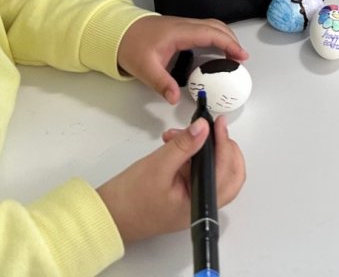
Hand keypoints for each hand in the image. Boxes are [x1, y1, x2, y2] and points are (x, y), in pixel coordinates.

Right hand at [97, 114, 245, 242]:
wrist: (109, 215)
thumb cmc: (129, 199)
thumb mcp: (157, 166)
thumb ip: (183, 146)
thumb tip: (203, 128)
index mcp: (199, 204)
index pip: (225, 172)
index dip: (224, 144)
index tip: (217, 124)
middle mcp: (201, 204)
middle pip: (229, 174)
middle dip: (222, 147)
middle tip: (211, 128)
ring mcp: (194, 199)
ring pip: (213, 169)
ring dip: (202, 148)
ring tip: (179, 134)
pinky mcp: (185, 192)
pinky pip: (197, 170)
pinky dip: (191, 154)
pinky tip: (174, 143)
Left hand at [118, 15, 248, 103]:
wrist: (116, 32)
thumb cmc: (130, 47)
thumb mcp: (144, 68)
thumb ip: (162, 83)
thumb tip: (176, 98)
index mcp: (179, 32)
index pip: (210, 34)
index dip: (228, 43)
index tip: (240, 56)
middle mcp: (184, 25)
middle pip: (216, 26)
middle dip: (232, 40)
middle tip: (241, 59)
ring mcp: (183, 25)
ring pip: (211, 26)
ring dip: (225, 37)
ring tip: (233, 56)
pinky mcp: (180, 29)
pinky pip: (204, 29)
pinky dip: (216, 38)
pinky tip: (216, 51)